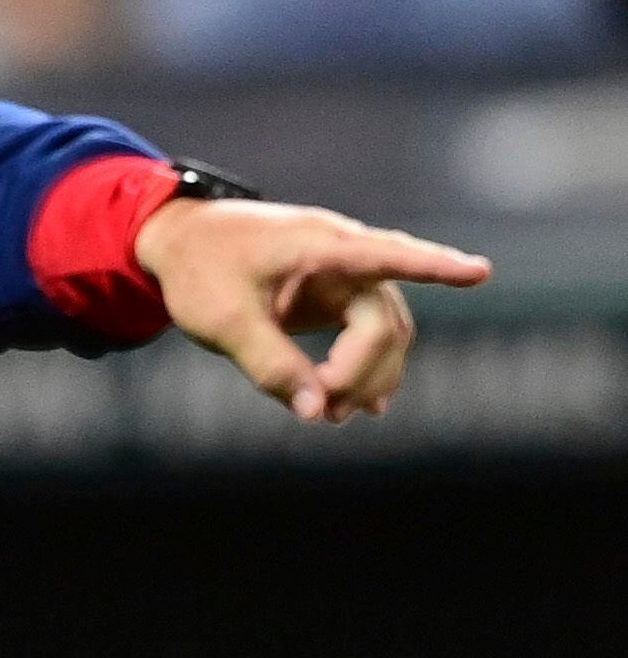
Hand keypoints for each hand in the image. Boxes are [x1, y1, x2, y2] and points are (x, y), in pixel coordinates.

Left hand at [134, 197, 491, 422]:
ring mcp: (344, 274)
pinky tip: (364, 405)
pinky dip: (366, 366)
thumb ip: (269, 363)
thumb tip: (316, 412)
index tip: (480, 272)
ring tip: (336, 417)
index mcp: (320, 245)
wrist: (176, 241)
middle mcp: (344, 254)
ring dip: (370, 375)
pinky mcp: (336, 294)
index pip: (390, 255)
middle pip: (384, 321)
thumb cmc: (197, 268)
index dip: (437, 267)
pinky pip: (369, 332)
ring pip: (385, 331)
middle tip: (330, 414)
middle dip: (365, 371)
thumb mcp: (223, 319)